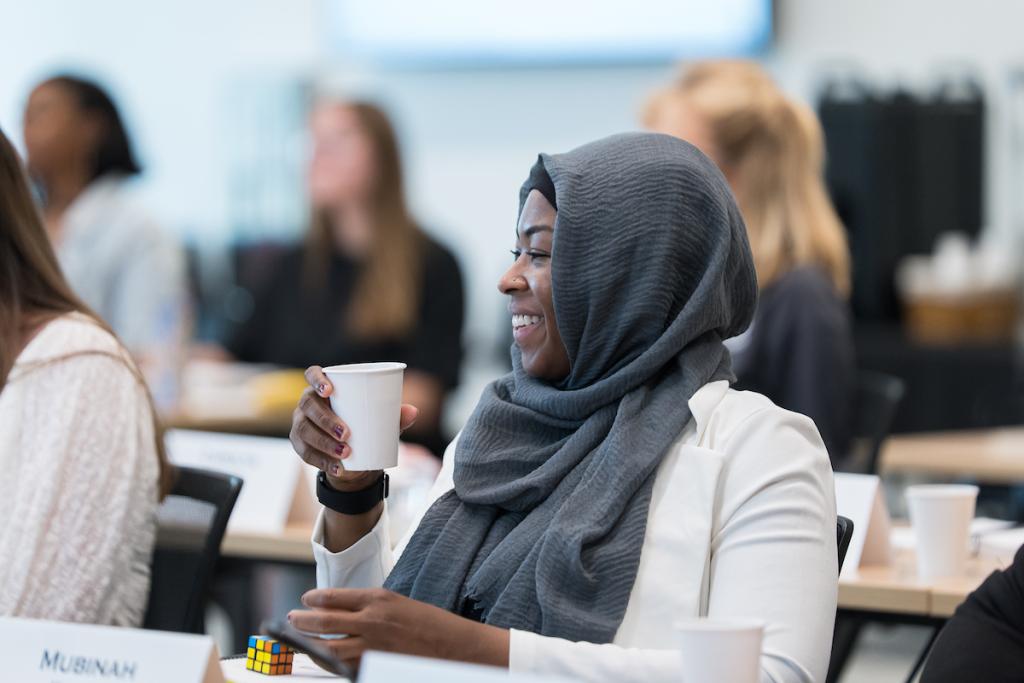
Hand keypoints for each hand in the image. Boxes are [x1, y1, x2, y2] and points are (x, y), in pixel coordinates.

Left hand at [287, 588, 509, 671]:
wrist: (455, 646)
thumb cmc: (429, 623)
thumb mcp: (398, 603)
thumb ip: (369, 606)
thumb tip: (340, 610)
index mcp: (378, 598)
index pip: (334, 597)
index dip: (314, 599)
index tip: (305, 600)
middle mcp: (371, 620)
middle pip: (324, 622)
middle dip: (302, 620)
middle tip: (291, 618)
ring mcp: (372, 646)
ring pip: (329, 648)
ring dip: (310, 645)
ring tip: (298, 642)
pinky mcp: (375, 666)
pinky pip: (345, 666)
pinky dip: (331, 662)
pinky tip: (323, 659)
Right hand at [289, 366, 418, 489]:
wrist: (354, 455)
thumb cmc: (365, 424)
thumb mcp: (381, 419)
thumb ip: (396, 415)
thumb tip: (414, 411)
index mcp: (325, 387)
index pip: (313, 373)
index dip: (317, 379)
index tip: (330, 391)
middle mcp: (308, 402)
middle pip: (309, 405)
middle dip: (325, 419)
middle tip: (346, 434)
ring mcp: (301, 423)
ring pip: (304, 430)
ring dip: (323, 443)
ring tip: (345, 453)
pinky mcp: (300, 444)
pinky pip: (305, 452)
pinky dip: (322, 461)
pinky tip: (337, 468)